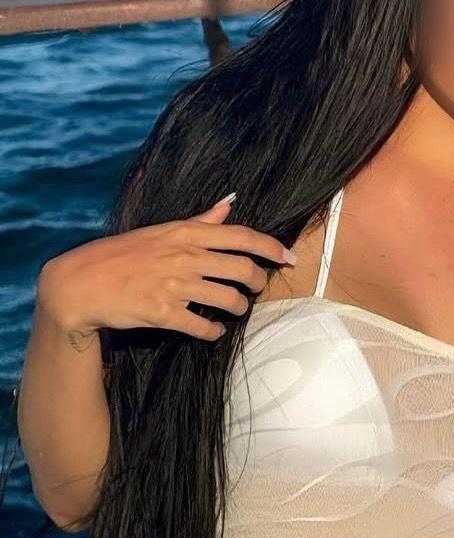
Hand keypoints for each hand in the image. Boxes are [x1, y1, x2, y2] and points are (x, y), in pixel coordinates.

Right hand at [36, 196, 295, 343]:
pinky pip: (205, 328)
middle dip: (258, 282)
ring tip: (236, 309)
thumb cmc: (122, 255)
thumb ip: (199, 221)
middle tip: (256, 288)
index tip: (288, 257)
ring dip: (240, 308)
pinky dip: (214, 333)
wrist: (81, 283)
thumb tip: (228, 204)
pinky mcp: (164, 314)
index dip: (271, 247)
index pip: (241, 236)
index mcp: (184, 234)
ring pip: (230, 301)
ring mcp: (175, 286)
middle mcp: (184, 257)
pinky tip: (213, 332)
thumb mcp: (161, 231)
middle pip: (243, 270)